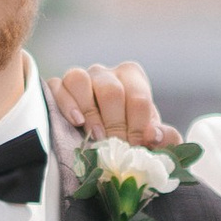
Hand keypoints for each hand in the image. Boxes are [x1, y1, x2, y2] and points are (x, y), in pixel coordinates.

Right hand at [46, 58, 177, 146]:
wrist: (104, 139)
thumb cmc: (130, 134)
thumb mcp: (151, 137)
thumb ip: (164, 137)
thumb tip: (153, 135)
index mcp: (131, 77)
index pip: (138, 98)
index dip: (138, 126)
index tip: (136, 146)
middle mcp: (105, 73)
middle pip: (111, 91)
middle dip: (115, 124)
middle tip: (116, 146)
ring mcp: (81, 77)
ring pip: (80, 80)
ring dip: (90, 112)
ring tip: (96, 136)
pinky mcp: (58, 86)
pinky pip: (57, 87)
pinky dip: (66, 104)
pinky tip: (76, 122)